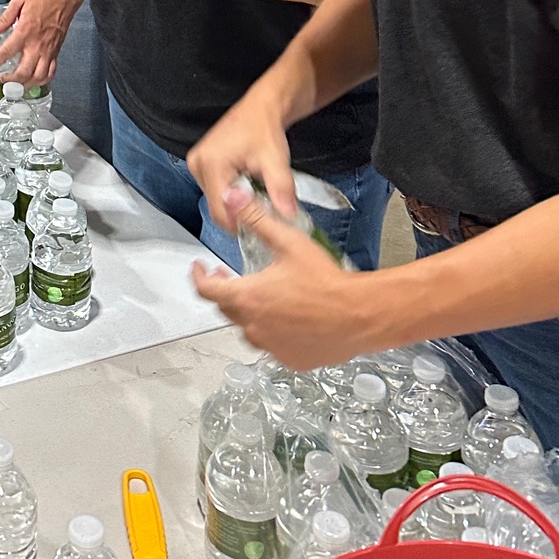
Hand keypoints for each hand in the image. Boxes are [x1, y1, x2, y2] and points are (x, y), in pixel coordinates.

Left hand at [0, 0, 77, 84]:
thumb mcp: (18, 2)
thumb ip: (4, 19)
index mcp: (24, 32)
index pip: (6, 53)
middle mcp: (37, 45)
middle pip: (23, 72)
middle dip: (10, 80)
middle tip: (2, 79)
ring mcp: (48, 51)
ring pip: (38, 77)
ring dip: (26, 84)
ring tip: (17, 83)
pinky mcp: (56, 52)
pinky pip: (50, 72)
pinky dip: (42, 80)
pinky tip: (34, 79)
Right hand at [187, 86, 297, 230]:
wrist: (261, 108)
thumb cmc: (263, 125)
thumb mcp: (276, 160)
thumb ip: (281, 190)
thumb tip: (286, 215)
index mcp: (211, 162)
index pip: (221, 210)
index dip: (243, 222)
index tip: (262, 222)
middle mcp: (199, 163)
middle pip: (218, 208)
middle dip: (242, 213)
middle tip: (263, 204)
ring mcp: (198, 164)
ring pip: (217, 202)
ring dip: (238, 204)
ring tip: (256, 189)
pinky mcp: (203, 165)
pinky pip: (216, 192)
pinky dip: (233, 195)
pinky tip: (248, 185)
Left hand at [191, 202, 374, 368]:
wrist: (359, 315)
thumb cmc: (327, 282)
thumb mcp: (288, 243)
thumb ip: (257, 220)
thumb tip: (235, 199)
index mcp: (249, 298)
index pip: (207, 290)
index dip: (198, 277)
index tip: (200, 268)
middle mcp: (254, 327)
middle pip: (226, 309)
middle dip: (224, 290)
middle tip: (229, 276)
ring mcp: (272, 347)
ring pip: (248, 329)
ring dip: (249, 312)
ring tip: (262, 296)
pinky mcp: (290, 359)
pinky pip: (272, 345)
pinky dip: (273, 331)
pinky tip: (287, 318)